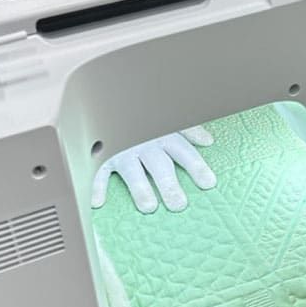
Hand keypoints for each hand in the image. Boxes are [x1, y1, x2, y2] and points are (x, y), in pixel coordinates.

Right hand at [91, 126, 215, 213]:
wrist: (110, 99)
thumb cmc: (144, 114)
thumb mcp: (168, 118)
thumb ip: (188, 130)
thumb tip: (208, 141)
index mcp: (163, 135)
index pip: (183, 152)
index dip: (196, 166)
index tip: (209, 184)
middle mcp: (144, 143)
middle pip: (159, 165)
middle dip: (169, 184)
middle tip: (179, 205)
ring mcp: (122, 150)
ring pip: (132, 170)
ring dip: (140, 188)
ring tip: (149, 207)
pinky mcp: (102, 154)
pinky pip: (98, 171)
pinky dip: (96, 186)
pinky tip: (98, 202)